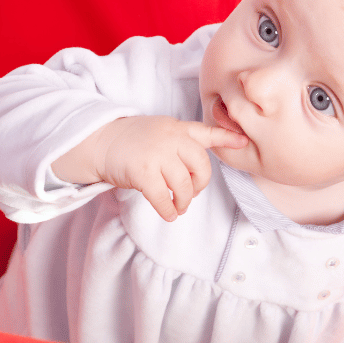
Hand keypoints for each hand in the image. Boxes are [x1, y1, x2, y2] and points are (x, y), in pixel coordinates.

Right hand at [55, 116, 246, 220]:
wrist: (99, 141)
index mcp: (177, 128)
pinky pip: (163, 198)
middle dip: (200, 185)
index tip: (244, 141)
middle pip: (200, 167)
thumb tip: (199, 171)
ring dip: (184, 201)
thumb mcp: (161, 131)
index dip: (227, 138)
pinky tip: (168, 213)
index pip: (207, 132)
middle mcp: (170, 138)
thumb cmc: (133, 140)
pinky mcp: (142, 172)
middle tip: (191, 193)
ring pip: (184, 185)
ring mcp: (156, 154)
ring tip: (179, 206)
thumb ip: (182, 142)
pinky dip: (168, 210)